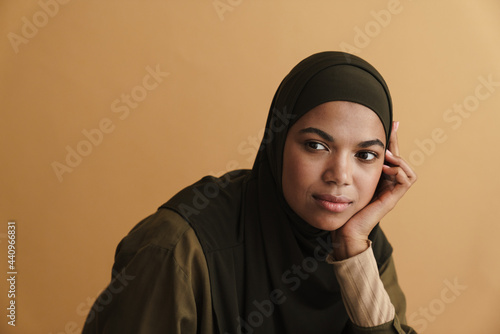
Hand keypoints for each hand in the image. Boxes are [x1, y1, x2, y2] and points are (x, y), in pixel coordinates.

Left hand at [330, 121, 416, 259]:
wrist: (344, 230)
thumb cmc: (341, 207)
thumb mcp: (345, 181)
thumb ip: (349, 167)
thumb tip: (343, 145)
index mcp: (378, 180)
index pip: (389, 156)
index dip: (390, 140)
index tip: (391, 122)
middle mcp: (387, 186)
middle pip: (399, 160)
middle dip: (395, 143)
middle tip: (392, 126)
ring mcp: (391, 193)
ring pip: (407, 170)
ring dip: (398, 158)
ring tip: (385, 154)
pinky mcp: (391, 200)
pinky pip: (406, 181)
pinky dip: (399, 170)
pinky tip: (387, 167)